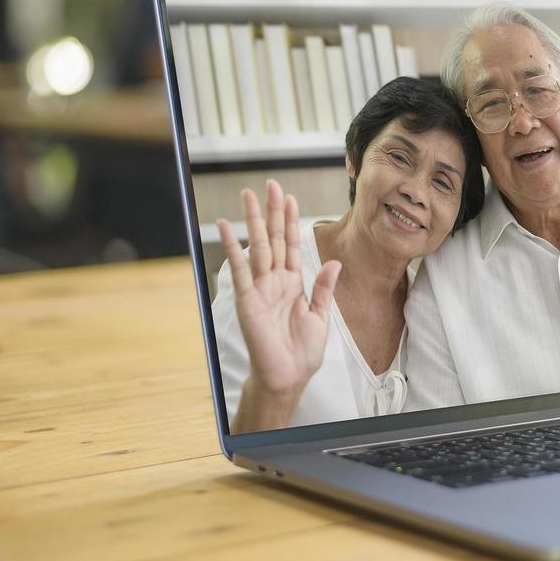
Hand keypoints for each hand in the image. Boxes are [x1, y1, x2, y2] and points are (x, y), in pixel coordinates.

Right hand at [218, 180, 340, 416]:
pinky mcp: (247, 299)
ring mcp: (260, 288)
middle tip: (271, 184)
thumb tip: (334, 263)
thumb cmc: (303, 351)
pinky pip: (240, 269)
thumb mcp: (321, 316)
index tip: (290, 198)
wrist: (289, 376)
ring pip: (258, 247)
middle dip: (272, 211)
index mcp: (294, 283)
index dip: (291, 221)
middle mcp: (276, 281)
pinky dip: (233, 247)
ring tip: (249, 195)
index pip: (292, 245)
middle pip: (273, 238)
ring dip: (253, 221)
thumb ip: (324, 288)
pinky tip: (225, 226)